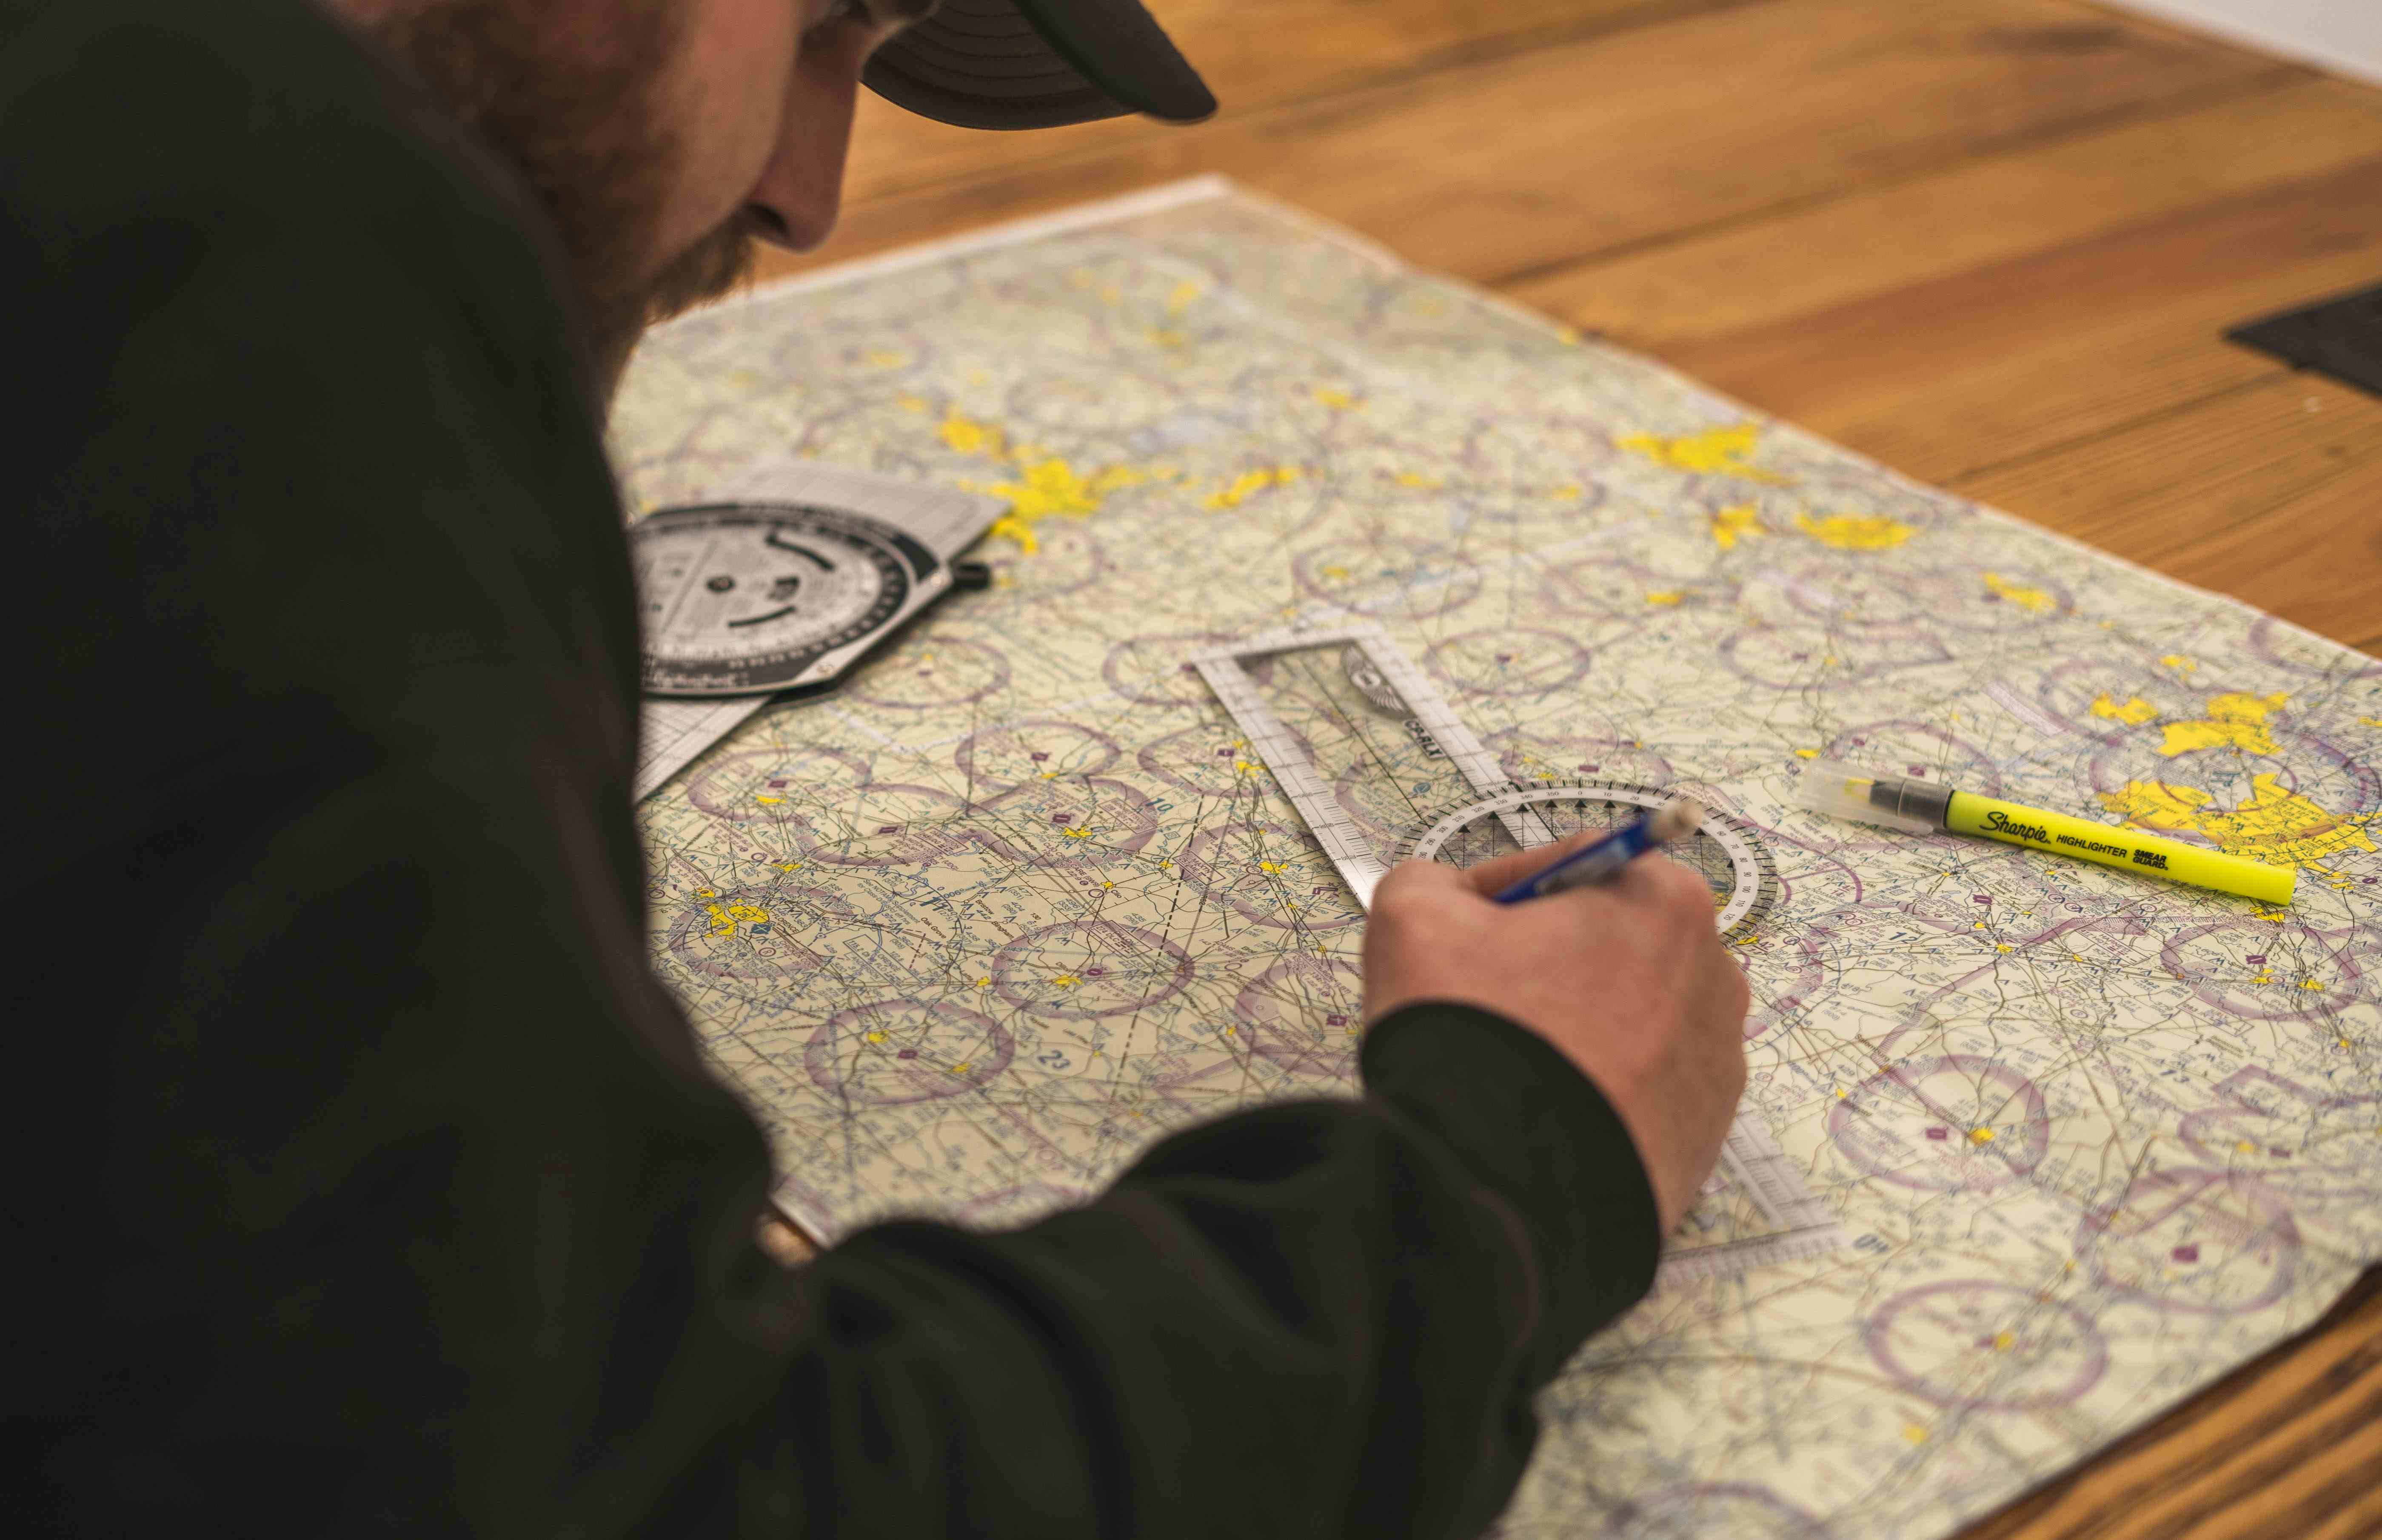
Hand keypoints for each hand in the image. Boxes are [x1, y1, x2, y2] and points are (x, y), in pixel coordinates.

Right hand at [1363, 835, 1749, 1232]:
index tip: (1465, 933)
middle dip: (1549, 963)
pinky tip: (1545, 1110)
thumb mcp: (1413, 917)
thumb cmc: (1473, 1037)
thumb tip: (1453, 899)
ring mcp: (1720, 1061)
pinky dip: (1599, 1089)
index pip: (1575, 869)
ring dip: (1575, 1026)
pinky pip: (1644, 1088)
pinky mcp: (1709, 1133)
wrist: (1508, 1189)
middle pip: (1611, 945)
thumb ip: (1434, 881)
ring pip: (1629, 1017)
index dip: (1506, 897)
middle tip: (1483, 1001)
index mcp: (1664, 901)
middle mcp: (1715, 974)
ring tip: (1513, 1065)